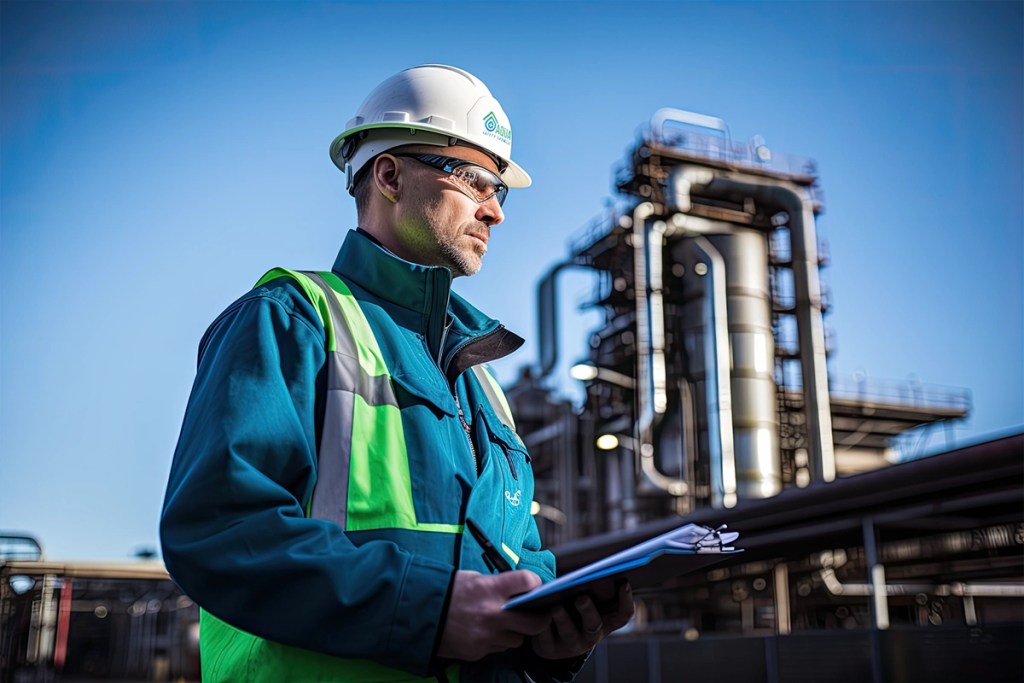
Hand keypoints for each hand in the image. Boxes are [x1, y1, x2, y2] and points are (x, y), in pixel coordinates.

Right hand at [437, 570, 551, 661]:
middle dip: (540, 618)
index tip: (534, 585)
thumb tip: (519, 589)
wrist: (419, 614)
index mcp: (490, 589)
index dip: (535, 583)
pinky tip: (486, 632)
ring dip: (515, 632)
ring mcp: (486, 636)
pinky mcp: (479, 652)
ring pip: (518, 639)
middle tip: (538, 614)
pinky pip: (499, 648)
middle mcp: (492, 614)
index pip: (528, 582)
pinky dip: (497, 641)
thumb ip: (498, 585)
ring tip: (504, 623)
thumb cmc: (447, 592)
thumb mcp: (472, 578)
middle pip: (535, 622)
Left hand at [530, 580, 633, 659]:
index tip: (623, 581)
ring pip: (569, 632)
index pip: (622, 615)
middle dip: (588, 610)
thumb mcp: (585, 601)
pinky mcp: (550, 649)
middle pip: (594, 625)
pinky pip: (546, 638)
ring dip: (563, 619)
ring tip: (555, 607)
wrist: (551, 639)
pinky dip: (542, 626)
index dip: (625, 600)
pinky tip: (537, 613)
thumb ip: (590, 587)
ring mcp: (571, 644)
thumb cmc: (571, 610)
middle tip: (581, 597)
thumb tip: (588, 566)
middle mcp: (591, 635)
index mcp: (604, 621)